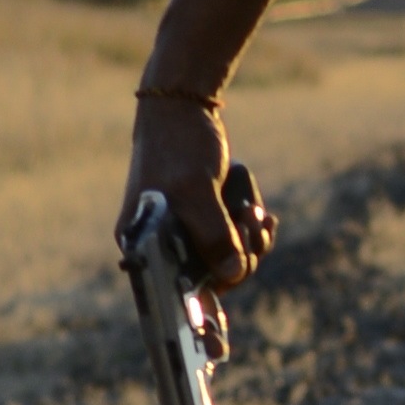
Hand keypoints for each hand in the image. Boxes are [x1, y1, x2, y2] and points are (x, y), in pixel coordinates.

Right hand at [128, 80, 268, 285]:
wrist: (183, 109)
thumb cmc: (179, 146)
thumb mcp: (196, 189)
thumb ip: (213, 233)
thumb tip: (233, 273)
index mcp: (141, 246)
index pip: (177, 292)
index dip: (211, 295)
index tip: (231, 294)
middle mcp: (159, 248)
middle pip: (210, 279)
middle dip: (240, 254)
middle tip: (252, 222)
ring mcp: (183, 236)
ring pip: (228, 261)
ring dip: (250, 240)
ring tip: (256, 212)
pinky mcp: (204, 223)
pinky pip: (234, 243)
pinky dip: (252, 231)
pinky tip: (263, 215)